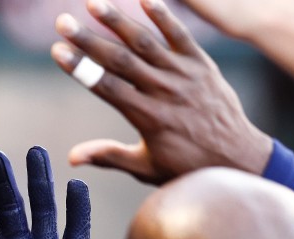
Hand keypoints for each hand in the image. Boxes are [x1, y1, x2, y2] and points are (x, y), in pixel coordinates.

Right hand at [50, 0, 272, 184]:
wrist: (236, 156)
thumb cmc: (186, 166)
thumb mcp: (145, 167)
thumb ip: (108, 156)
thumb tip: (72, 158)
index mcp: (146, 116)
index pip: (105, 86)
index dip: (79, 68)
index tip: (56, 51)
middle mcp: (163, 91)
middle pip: (119, 59)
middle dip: (88, 39)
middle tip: (62, 21)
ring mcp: (183, 74)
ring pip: (145, 41)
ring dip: (117, 19)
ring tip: (92, 2)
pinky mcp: (201, 64)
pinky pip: (180, 34)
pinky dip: (163, 15)